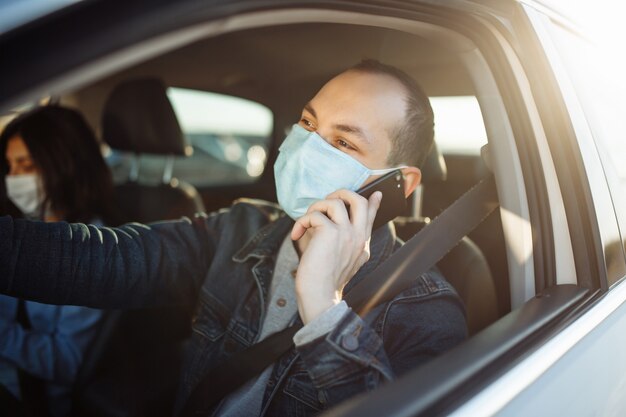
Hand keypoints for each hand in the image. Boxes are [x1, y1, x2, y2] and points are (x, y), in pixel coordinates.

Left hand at [291, 189, 381, 323]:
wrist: (320, 297)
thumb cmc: (325, 282)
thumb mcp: (341, 261)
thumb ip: (342, 242)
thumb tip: (328, 222)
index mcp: (362, 244)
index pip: (371, 217)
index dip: (373, 203)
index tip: (376, 194)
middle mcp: (358, 237)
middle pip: (359, 201)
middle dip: (341, 193)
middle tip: (327, 200)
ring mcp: (347, 233)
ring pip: (335, 202)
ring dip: (316, 207)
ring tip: (307, 221)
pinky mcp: (331, 233)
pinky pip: (315, 215)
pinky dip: (302, 222)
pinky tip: (297, 234)